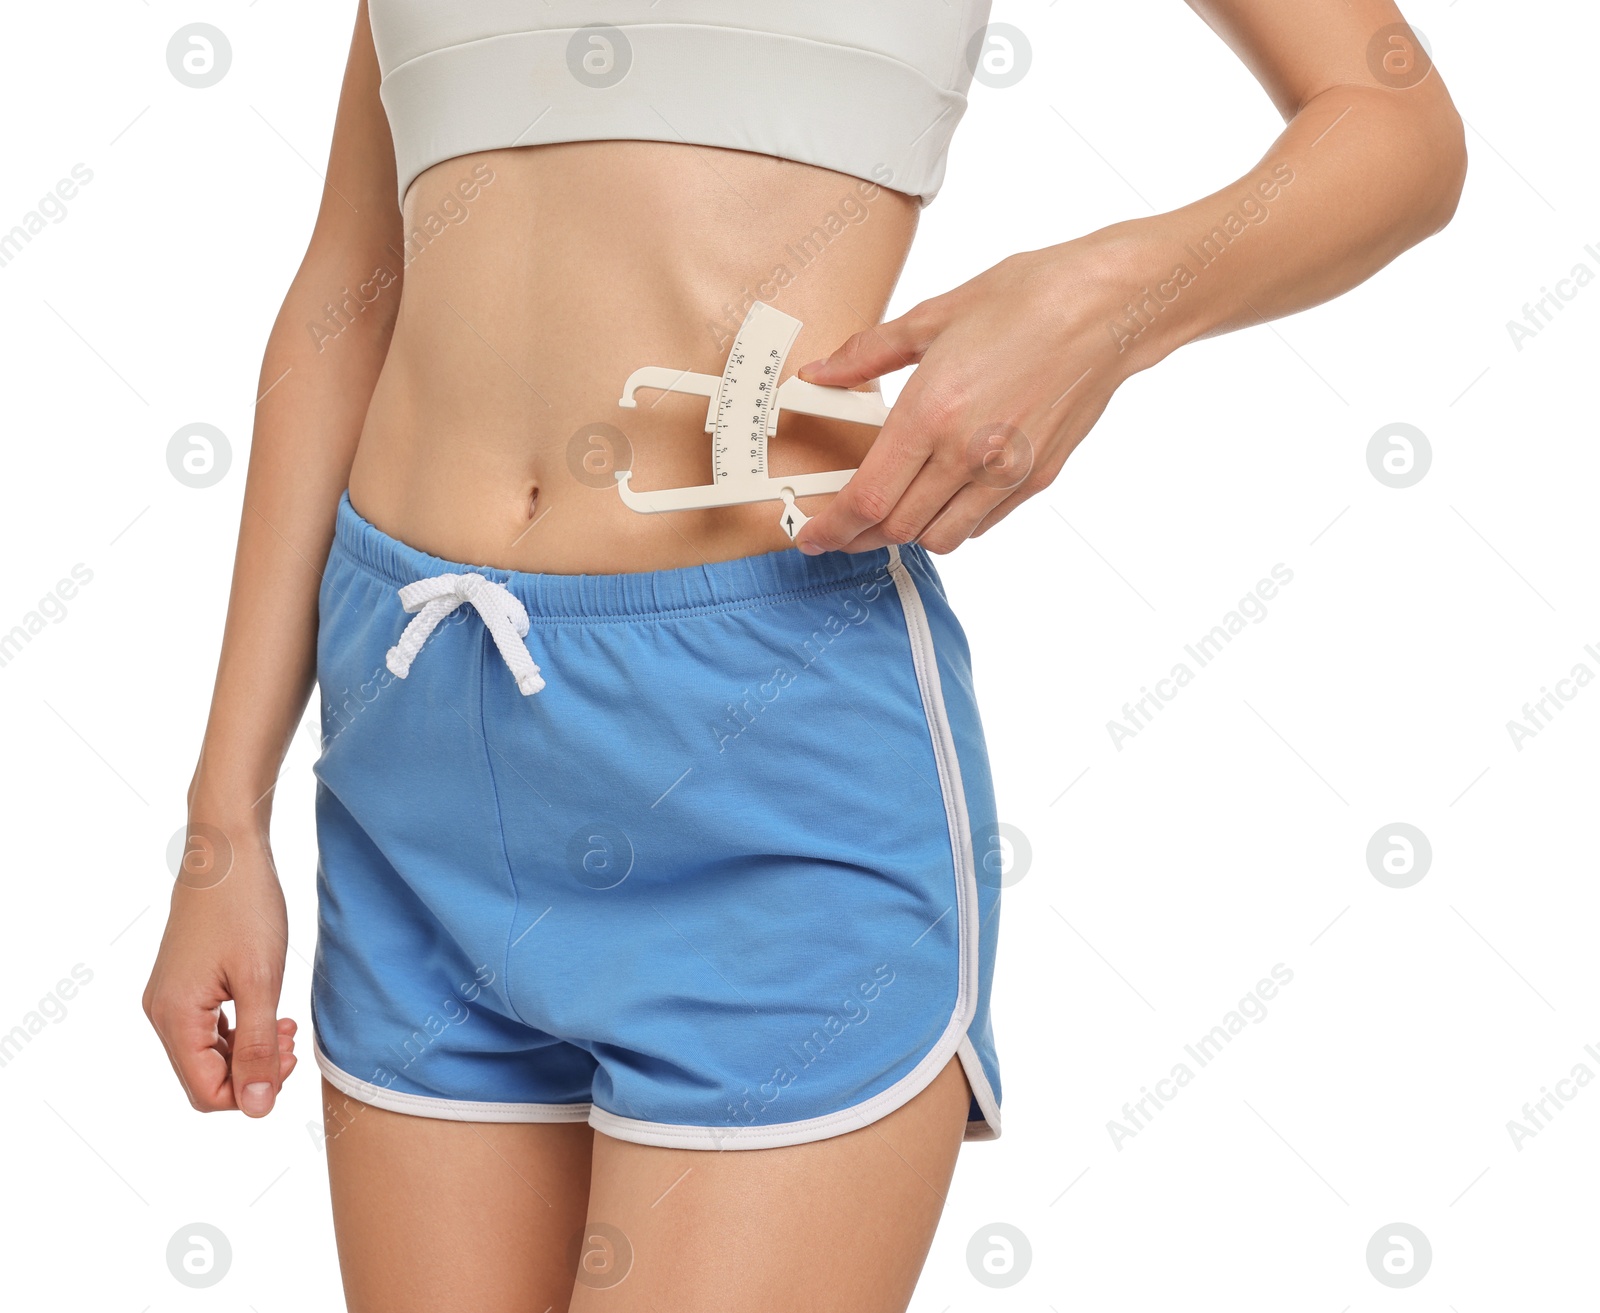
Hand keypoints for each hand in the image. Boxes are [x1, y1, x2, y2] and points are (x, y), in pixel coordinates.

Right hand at [143, 828, 296, 1116]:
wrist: (228, 851)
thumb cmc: (246, 908)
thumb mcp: (261, 982)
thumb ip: (258, 1048)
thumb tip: (258, 1108)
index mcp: (175, 1018)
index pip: (206, 1094)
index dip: (252, 1092)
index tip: (289, 1059)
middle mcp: (162, 1013)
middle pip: (205, 1077)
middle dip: (253, 1071)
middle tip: (292, 1040)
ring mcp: (170, 997)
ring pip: (208, 1054)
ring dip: (250, 1050)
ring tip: (287, 1026)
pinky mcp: (184, 983)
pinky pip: (209, 1028)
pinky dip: (240, 1030)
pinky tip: (271, 1013)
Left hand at [792, 233, 1156, 554]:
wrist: (1107, 306)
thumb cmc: (1026, 300)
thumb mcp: (933, 315)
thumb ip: (867, 354)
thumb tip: (821, 373)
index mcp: (932, 413)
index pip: (867, 498)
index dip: (831, 528)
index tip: (811, 535)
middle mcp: (968, 453)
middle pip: (897, 528)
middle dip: (859, 536)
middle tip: (839, 527)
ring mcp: (1006, 472)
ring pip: (941, 539)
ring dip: (908, 534)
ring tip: (890, 513)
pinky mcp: (1036, 478)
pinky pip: (981, 524)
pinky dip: (953, 522)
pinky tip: (942, 495)